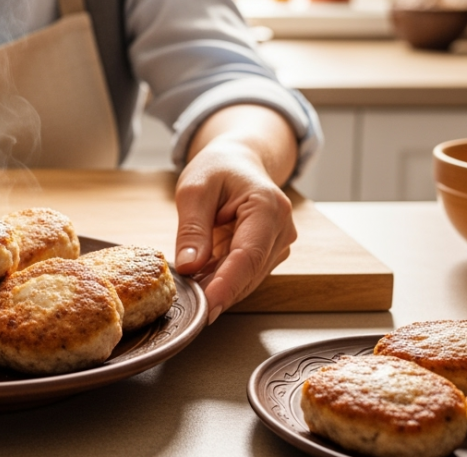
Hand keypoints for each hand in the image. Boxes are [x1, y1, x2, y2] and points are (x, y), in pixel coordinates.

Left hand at [170, 105, 298, 323]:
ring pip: (247, 279)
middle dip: (216, 290)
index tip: (206, 306)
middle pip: (249, 273)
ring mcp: (279, 244)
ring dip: (217, 286)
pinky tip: (200, 278)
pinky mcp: (270, 254)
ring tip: (188, 284)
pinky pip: (244, 275)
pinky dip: (221, 280)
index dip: (227, 285)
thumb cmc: (218, 168)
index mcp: (268, 207)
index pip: (248, 256)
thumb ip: (192, 229)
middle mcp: (282, 229)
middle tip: (184, 299)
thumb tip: (189, 267)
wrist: (238, 161)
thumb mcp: (194, 189)